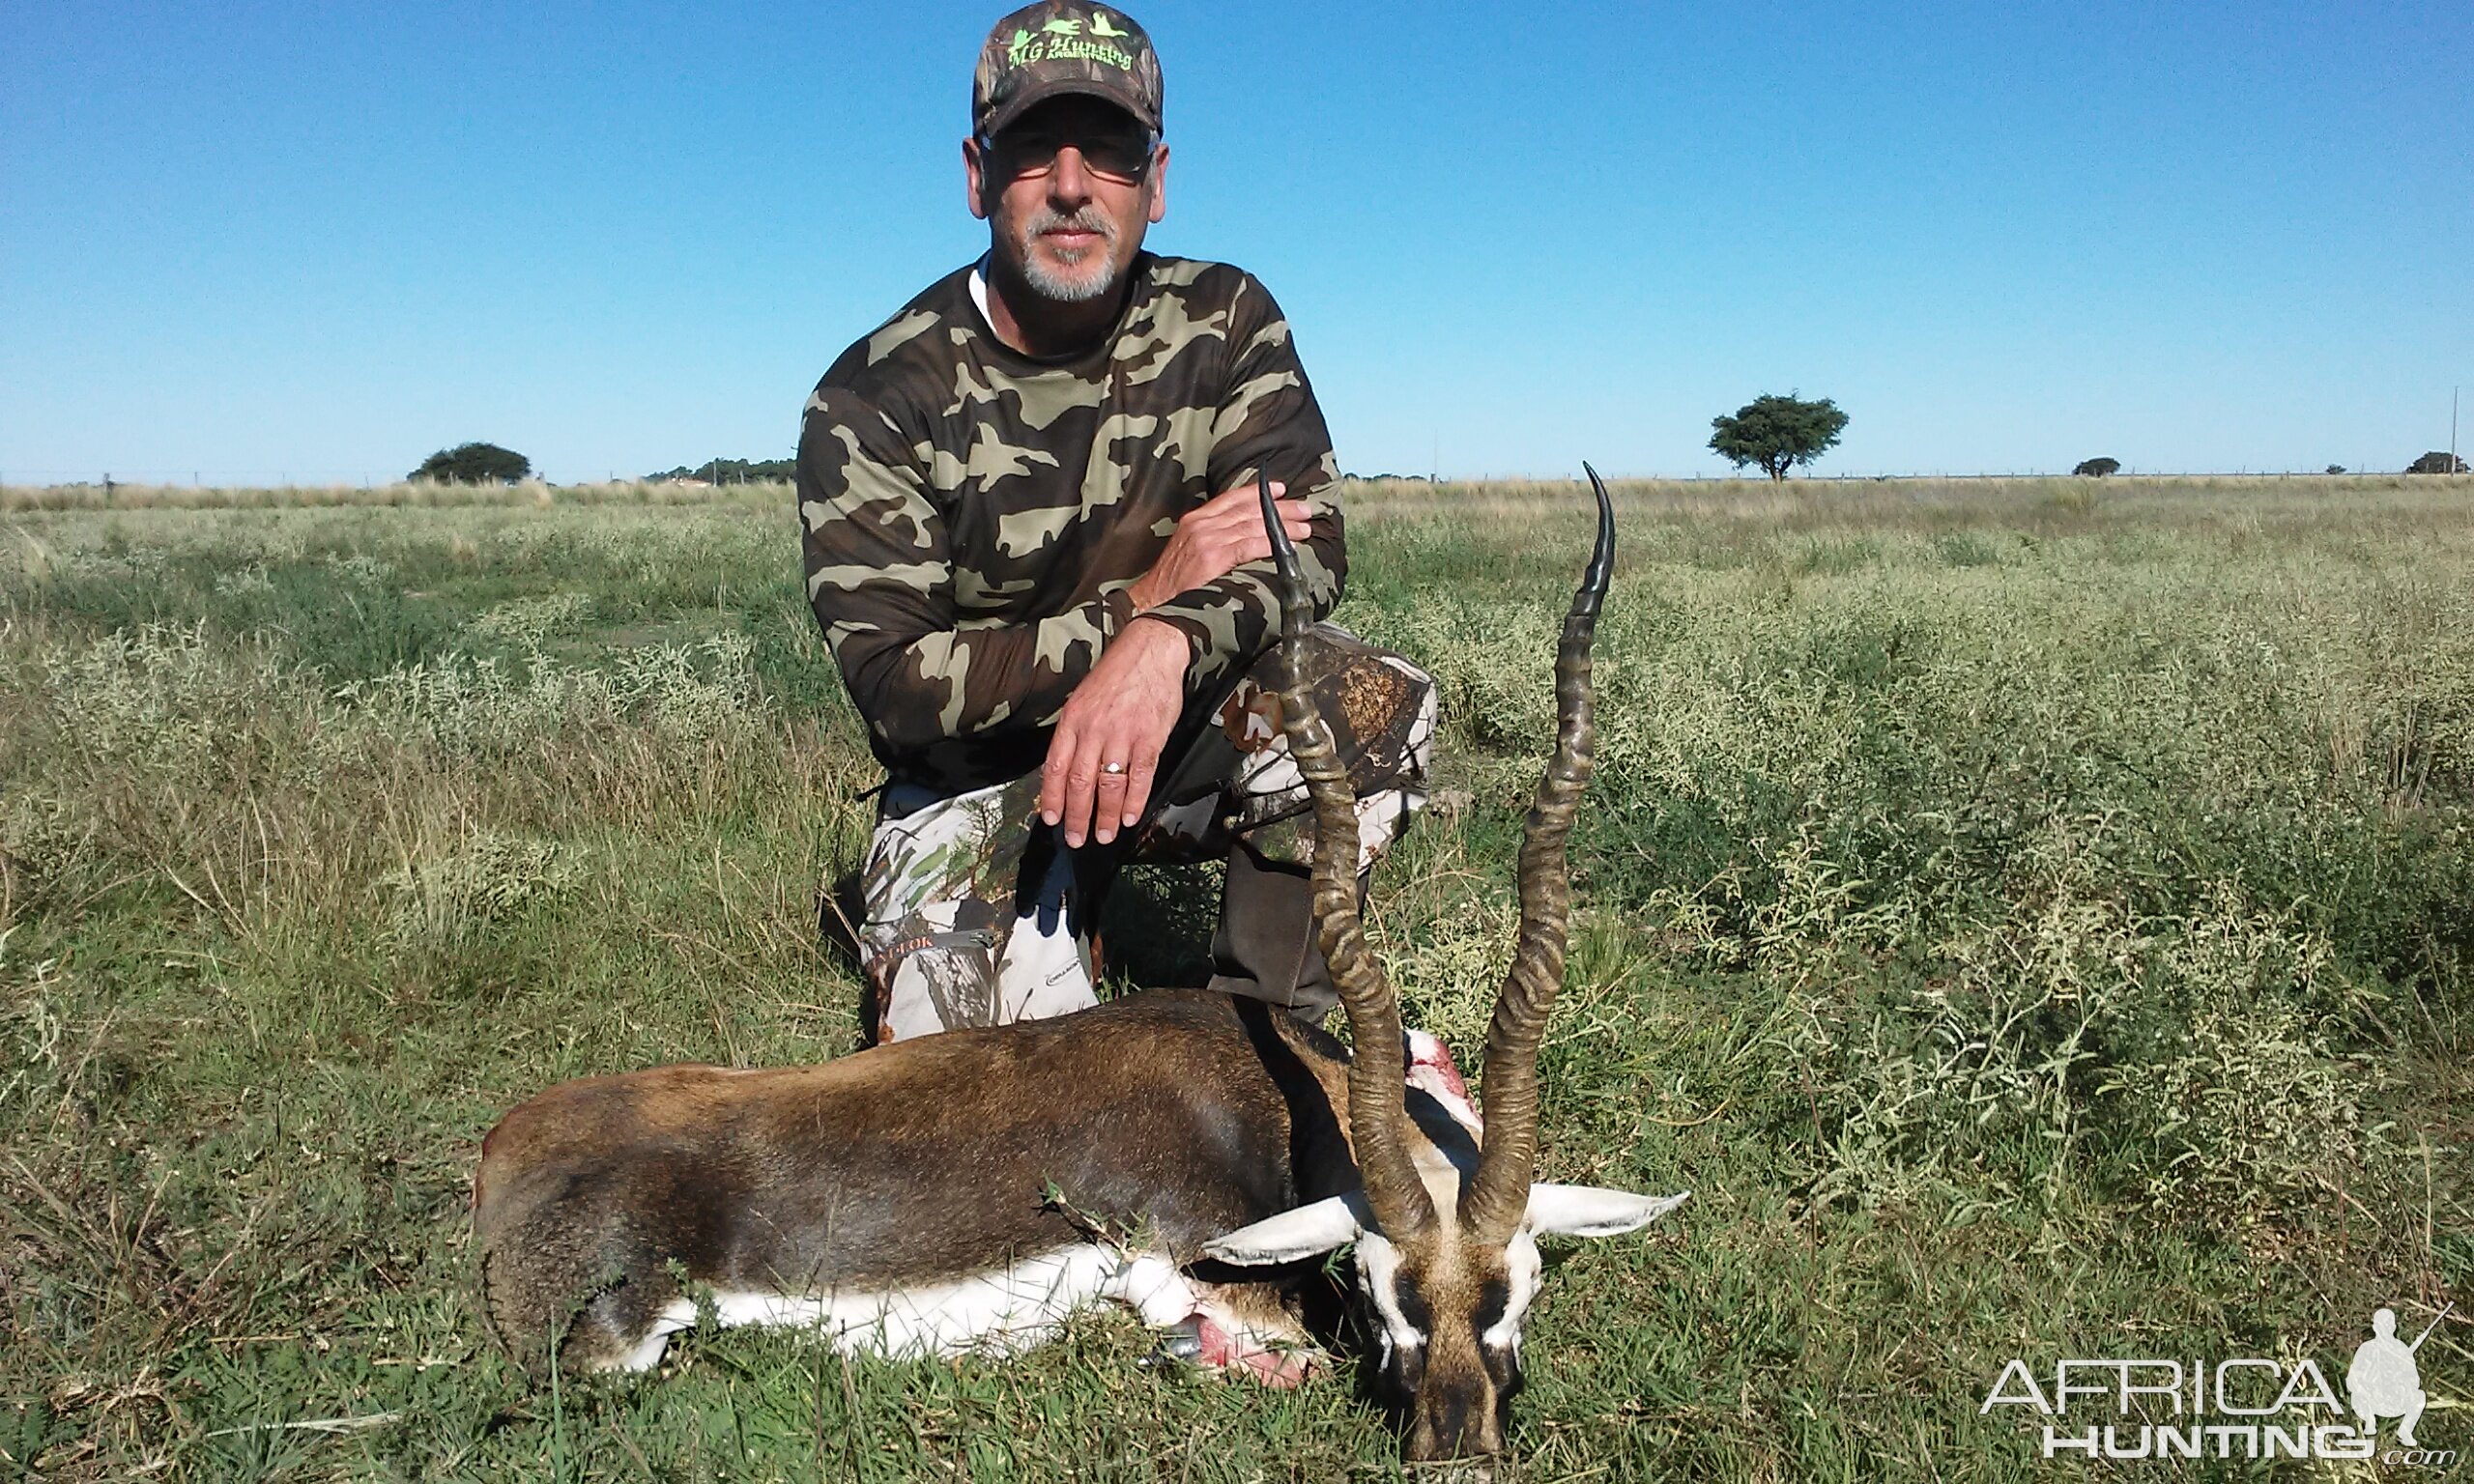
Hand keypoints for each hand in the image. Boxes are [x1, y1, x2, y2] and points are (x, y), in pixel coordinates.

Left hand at [1039, 617, 1191, 847]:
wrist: (1151, 650)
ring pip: (1108, 785)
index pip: (1055, 767)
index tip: (1051, 820)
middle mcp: (1094, 730)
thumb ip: (1074, 733)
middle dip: (1077, 817)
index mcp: (1073, 720)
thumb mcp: (1082, 698)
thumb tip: (1065, 769)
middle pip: (1079, 783)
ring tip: (1104, 836)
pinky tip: (1129, 818)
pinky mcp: (1150, 738)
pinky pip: (1140, 777)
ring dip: (1105, 816)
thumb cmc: (1116, 675)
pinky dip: (1134, 801)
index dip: (1051, 798)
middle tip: (1076, 840)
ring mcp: (1122, 735)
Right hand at [1126, 478, 1313, 612]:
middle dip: (1281, 508)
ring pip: (1255, 525)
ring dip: (1284, 527)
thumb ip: (1210, 541)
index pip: (1232, 499)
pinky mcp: (1213, 557)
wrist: (1151, 603)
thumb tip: (1240, 542)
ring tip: (1305, 529)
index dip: (1258, 493)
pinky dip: (1273, 544)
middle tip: (1305, 510)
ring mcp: (1207, 540)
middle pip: (1249, 509)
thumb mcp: (1187, 553)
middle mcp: (1201, 525)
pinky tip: (1289, 547)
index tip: (1279, 490)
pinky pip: (1250, 545)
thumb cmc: (1171, 587)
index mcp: (1195, 521)